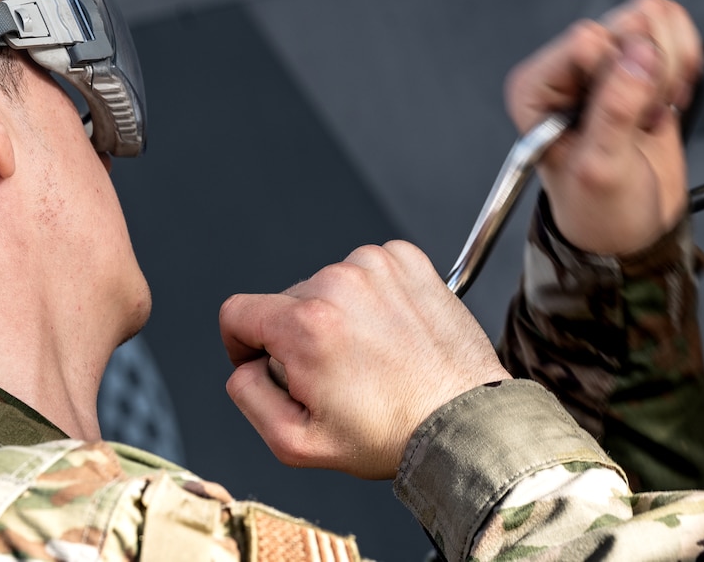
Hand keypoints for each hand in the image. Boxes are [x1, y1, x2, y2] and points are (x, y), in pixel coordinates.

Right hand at [220, 241, 509, 479]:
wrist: (466, 421)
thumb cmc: (392, 433)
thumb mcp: (296, 443)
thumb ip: (248, 397)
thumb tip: (244, 366)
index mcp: (306, 324)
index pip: (237, 312)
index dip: (241, 344)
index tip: (266, 364)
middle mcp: (338, 283)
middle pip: (285, 302)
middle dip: (299, 337)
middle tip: (338, 376)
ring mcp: (376, 266)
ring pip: (326, 286)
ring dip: (337, 315)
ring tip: (371, 355)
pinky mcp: (406, 260)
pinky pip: (365, 271)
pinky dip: (371, 298)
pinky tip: (390, 333)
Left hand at [505, 0, 703, 254]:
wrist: (624, 225)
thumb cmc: (595, 206)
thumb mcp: (600, 167)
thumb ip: (615, 110)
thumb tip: (638, 56)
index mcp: (535, 88)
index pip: (586, 40)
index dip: (618, 73)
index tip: (625, 112)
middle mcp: (564, 68)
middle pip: (626, 22)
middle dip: (650, 73)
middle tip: (640, 118)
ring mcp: (603, 61)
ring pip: (653, 18)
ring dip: (668, 69)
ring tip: (650, 113)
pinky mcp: (638, 61)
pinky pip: (673, 28)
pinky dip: (683, 64)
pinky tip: (665, 102)